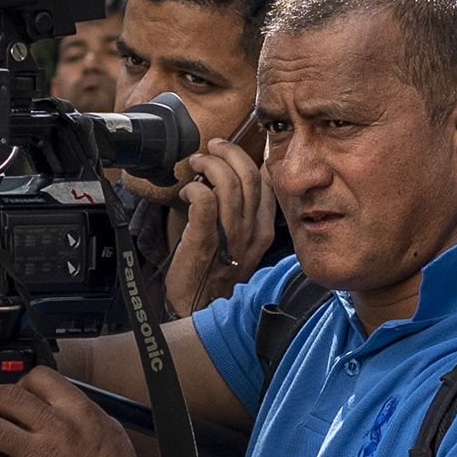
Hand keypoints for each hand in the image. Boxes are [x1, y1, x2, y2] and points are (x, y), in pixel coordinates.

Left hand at [162, 130, 275, 309]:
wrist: (202, 309)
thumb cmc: (216, 276)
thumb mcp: (241, 245)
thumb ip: (244, 217)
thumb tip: (237, 184)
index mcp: (263, 229)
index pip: (268, 183)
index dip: (253, 158)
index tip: (237, 149)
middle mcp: (251, 230)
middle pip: (250, 176)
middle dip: (230, 152)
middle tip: (212, 147)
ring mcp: (230, 235)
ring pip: (229, 184)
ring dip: (211, 164)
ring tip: (197, 161)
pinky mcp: (206, 239)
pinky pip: (206, 201)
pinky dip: (196, 187)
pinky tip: (187, 189)